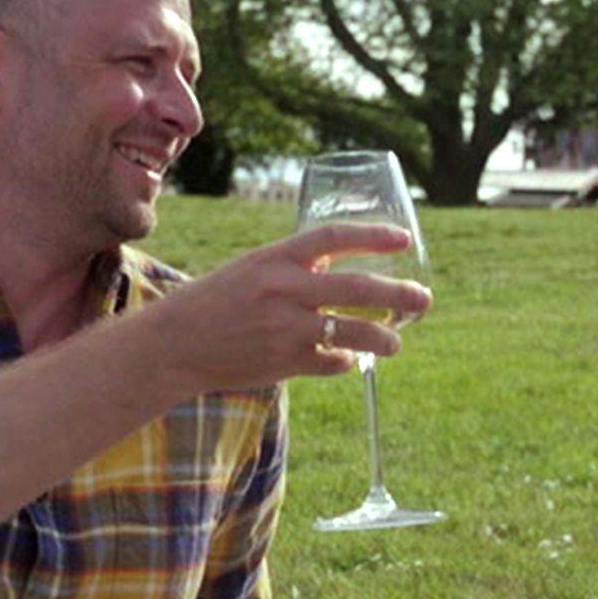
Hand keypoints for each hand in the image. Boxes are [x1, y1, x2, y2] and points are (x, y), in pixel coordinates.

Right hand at [146, 222, 436, 394]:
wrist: (174, 344)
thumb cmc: (216, 301)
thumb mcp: (253, 268)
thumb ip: (296, 266)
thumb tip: (344, 263)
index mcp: (275, 258)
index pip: (334, 237)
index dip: (374, 235)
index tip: (404, 238)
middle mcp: (283, 290)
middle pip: (358, 288)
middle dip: (399, 294)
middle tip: (423, 298)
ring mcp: (285, 328)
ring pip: (353, 333)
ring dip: (384, 338)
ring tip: (395, 342)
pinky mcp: (283, 363)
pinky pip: (331, 362)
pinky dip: (344, 361)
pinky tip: (346, 360)